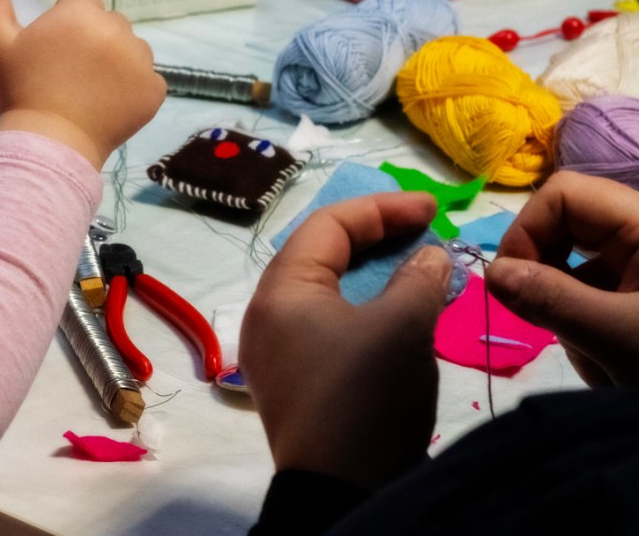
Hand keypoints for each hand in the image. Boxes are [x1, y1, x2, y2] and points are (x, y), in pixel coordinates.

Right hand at [0, 0, 164, 170]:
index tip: (50, 53)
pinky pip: (147, 80)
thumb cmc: (19, 91)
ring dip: (115, 62)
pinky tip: (107, 106)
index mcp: (81, 12)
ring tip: (88, 92)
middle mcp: (118, 28)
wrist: (47, 145)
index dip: (64, 26)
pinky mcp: (155, 90)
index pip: (81, 2)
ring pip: (130, 49)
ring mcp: (141, 60)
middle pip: (108, 23)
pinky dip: (132, 90)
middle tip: (67, 74)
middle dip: (92, 41)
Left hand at [239, 192, 450, 489]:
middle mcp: (267, 313)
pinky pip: (325, 322)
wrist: (341, 491)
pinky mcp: (293, 379)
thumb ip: (418, 279)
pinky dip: (362, 306)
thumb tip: (429, 256)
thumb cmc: (365, 396)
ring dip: (371, 272)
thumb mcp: (402, 328)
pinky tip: (397, 311)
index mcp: (281, 290)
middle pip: (319, 252)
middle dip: (374, 236)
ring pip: (324, 289)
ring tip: (418, 266)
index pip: (327, 225)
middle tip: (425, 231)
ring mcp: (276, 349)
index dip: (382, 208)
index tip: (433, 208)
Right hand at [488, 171, 638, 387]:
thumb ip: (549, 299)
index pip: (565, 195)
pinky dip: (590, 331)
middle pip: (567, 228)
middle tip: (539, 318)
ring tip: (598, 358)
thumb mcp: (616, 337)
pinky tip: (612, 364)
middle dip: (546, 274)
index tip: (511, 283)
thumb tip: (493, 274)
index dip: (528, 230)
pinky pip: (597, 298)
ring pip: (577, 270)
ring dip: (570, 314)